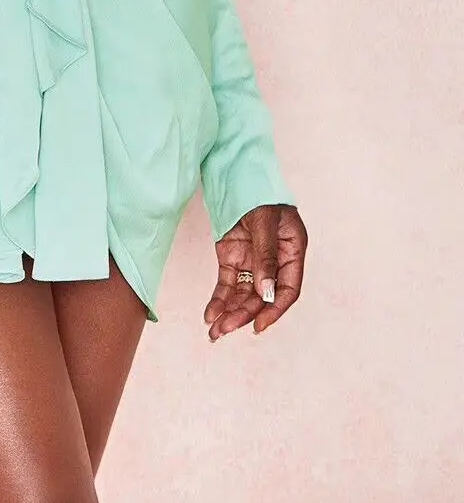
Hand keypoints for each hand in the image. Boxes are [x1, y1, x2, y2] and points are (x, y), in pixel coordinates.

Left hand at [203, 203, 306, 340]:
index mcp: (291, 251)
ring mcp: (252, 260)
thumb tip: (266, 291)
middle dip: (243, 315)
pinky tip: (210, 314)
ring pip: (244, 294)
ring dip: (230, 313)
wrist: (232, 171)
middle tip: (224, 330)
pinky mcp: (232, 257)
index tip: (258, 325)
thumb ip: (266, 255)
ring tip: (214, 331)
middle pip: (261, 296)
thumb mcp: (265, 221)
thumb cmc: (257, 190)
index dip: (274, 309)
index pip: (287, 289)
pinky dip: (219, 299)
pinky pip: (228, 284)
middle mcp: (274, 260)